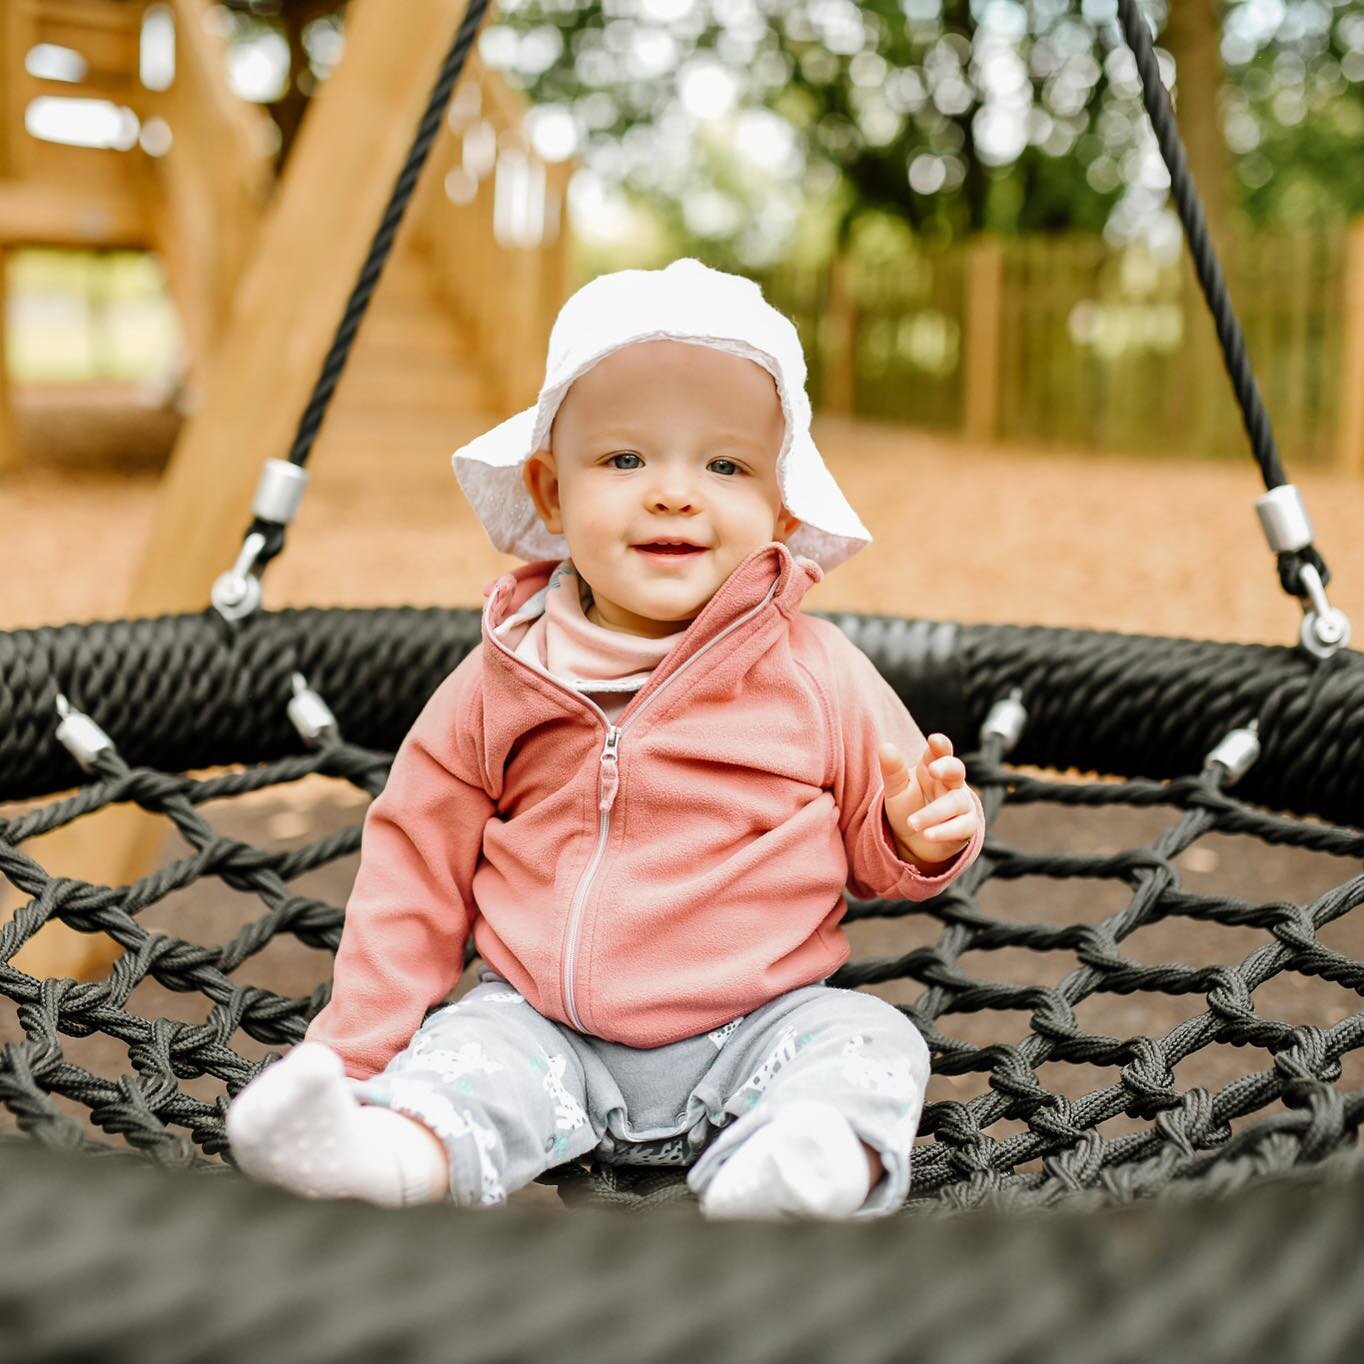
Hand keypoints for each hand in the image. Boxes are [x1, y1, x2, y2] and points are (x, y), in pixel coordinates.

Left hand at [878, 734, 978, 867]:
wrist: (912, 842)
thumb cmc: (907, 808)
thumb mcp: (895, 790)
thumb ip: (892, 770)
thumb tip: (885, 747)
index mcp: (932, 767)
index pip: (939, 752)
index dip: (940, 745)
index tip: (934, 740)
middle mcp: (950, 783)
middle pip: (956, 770)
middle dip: (947, 767)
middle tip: (932, 770)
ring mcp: (961, 804)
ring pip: (955, 802)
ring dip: (933, 813)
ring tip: (912, 823)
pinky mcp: (966, 826)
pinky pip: (962, 827)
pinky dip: (944, 831)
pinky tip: (928, 835)